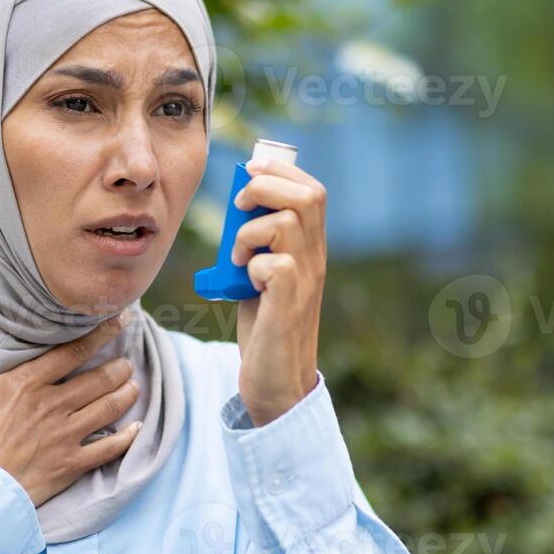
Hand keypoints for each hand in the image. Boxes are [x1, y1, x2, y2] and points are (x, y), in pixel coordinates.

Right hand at [0, 311, 141, 506]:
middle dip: (118, 368)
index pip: (71, 352)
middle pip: (97, 380)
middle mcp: (51, 406)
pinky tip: (137, 430)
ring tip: (134, 386)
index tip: (121, 320)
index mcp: (24, 384)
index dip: (101, 334)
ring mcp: (64, 436)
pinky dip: (126, 438)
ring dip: (125, 395)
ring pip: (106, 409)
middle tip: (128, 362)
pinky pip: (107, 449)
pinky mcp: (68, 465)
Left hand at [228, 156, 324, 425]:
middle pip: (308, 196)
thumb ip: (260, 244)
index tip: (250, 170)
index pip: (313, 190)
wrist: (277, 383)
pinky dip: (252, 266)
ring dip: (250, 231)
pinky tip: (247, 284)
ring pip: (286, 223)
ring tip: (238, 255)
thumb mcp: (263, 275)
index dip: (282, 170)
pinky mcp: (290, 304)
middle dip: (265, 187)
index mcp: (311, 249)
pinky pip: (274, 264)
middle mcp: (315, 260)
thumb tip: (238, 207)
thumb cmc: (265, 328)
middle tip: (239, 207)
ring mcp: (306, 281)